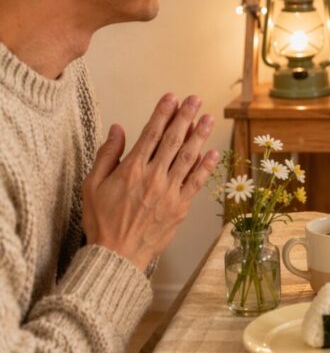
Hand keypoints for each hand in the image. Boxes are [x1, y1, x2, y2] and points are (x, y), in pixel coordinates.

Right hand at [82, 94, 218, 271]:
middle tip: (195, 100)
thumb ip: (107, 155)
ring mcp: (170, 192)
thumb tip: (117, 128)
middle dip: (185, 118)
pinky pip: (197, 182)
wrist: (117, 254)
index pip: (151, 134)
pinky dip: (206, 166)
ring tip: (208, 118)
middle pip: (173, 141)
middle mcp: (154, 177)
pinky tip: (213, 152)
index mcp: (132, 170)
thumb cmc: (102, 221)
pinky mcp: (181, 206)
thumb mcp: (92, 185)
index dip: (163, 114)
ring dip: (199, 136)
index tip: (172, 98)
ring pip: (188, 158)